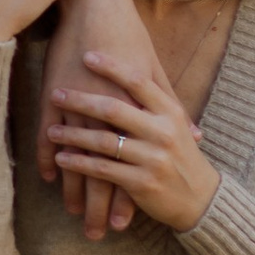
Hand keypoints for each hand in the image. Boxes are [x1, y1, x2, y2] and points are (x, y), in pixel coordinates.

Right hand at [38, 0, 153, 236]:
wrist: (95, 6)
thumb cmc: (130, 38)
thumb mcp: (156, 73)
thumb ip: (173, 107)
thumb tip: (197, 134)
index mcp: (133, 111)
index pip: (130, 166)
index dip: (126, 198)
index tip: (127, 224)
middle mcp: (105, 115)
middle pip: (101, 172)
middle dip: (98, 208)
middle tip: (97, 235)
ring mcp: (75, 107)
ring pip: (73, 160)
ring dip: (74, 192)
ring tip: (75, 217)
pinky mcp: (52, 96)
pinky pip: (48, 136)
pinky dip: (49, 160)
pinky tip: (52, 181)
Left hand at [50, 46, 220, 234]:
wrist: (201, 199)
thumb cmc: (182, 157)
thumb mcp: (175, 126)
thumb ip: (156, 103)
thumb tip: (134, 69)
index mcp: (170, 112)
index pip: (138, 82)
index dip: (111, 67)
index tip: (87, 56)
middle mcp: (162, 132)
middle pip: (114, 109)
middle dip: (81, 100)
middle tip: (57, 93)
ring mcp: (152, 158)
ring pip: (104, 141)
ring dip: (73, 135)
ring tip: (53, 131)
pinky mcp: (142, 183)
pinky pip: (103, 169)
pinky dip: (79, 163)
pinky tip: (61, 158)